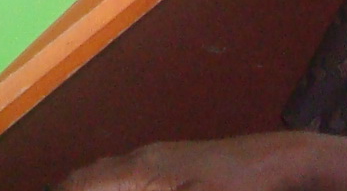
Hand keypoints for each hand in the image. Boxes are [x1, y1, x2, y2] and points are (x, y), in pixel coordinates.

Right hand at [57, 133, 315, 190]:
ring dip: (88, 188)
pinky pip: (125, 173)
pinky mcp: (173, 164)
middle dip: (69, 190)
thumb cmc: (238, 187)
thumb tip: (105, 186)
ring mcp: (159, 158)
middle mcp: (144, 159)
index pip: (87, 183)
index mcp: (143, 170)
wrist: (276, 162)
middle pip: (91, 175)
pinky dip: (108, 186)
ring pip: (108, 173)